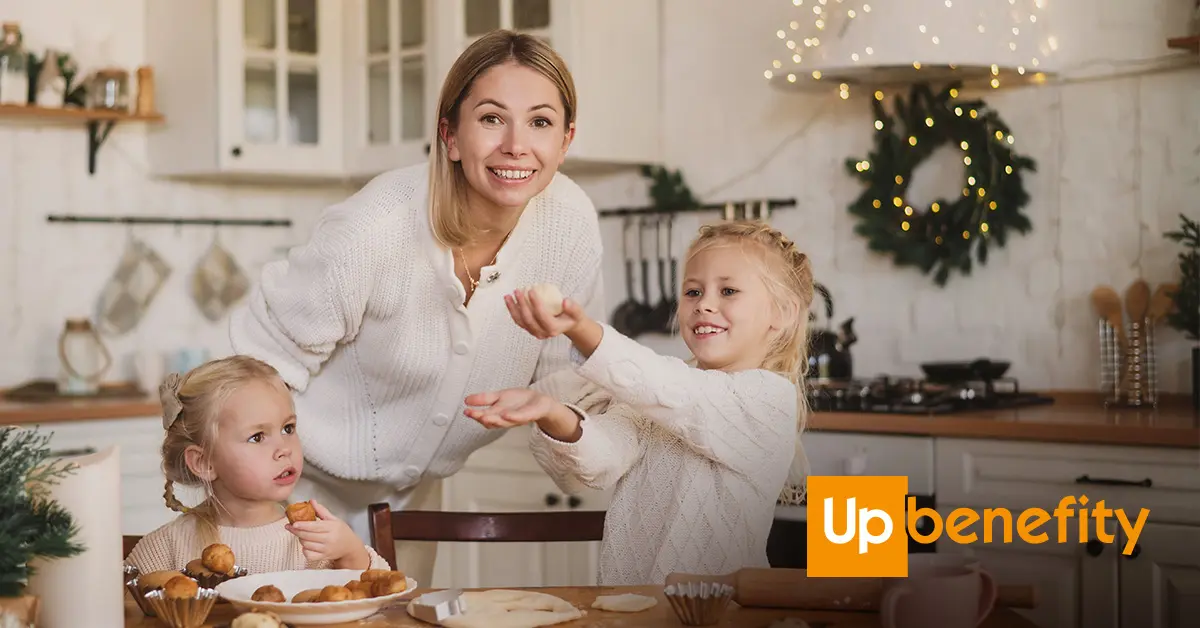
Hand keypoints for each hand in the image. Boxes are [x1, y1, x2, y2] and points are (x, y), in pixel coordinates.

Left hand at [286, 499, 368, 568]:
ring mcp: (326, 549)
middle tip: (290, 527)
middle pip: (308, 536)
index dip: (303, 525)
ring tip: (302, 534)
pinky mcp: (323, 557)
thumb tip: (311, 501)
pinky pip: (309, 555)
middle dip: (296, 531)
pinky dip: (305, 550)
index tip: (293, 523)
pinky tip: (306, 545)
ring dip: (301, 539)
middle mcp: (329, 539)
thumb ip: (321, 511)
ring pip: (306, 545)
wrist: (350, 547)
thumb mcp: (334, 519)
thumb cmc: (342, 531)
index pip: (314, 527)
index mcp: (331, 527)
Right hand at [464, 389, 580, 440]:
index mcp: (498, 414)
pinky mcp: (530, 415)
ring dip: (495, 420)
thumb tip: (466, 400)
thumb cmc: (520, 401)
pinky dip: (513, 417)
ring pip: (504, 422)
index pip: (484, 416)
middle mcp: (506, 418)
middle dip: (482, 418)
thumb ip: (484, 399)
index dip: (475, 415)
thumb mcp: (499, 396)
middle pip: (492, 421)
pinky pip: (521, 417)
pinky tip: (506, 414)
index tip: (465, 411)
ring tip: (485, 416)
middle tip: (473, 414)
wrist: (540, 403)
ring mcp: (518, 418)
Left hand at [505, 288, 588, 339]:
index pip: (542, 316)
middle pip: (529, 319)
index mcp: (553, 329)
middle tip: (518, 290)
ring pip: (520, 321)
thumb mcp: (577, 312)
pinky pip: (519, 321)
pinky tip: (509, 301)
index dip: (536, 303)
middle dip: (522, 304)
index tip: (532, 290)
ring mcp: (534, 332)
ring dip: (513, 308)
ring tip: (508, 296)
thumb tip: (565, 301)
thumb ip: (573, 308)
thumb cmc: (572, 317)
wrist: (567, 325)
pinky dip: (512, 311)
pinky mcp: (529, 329)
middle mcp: (542, 333)